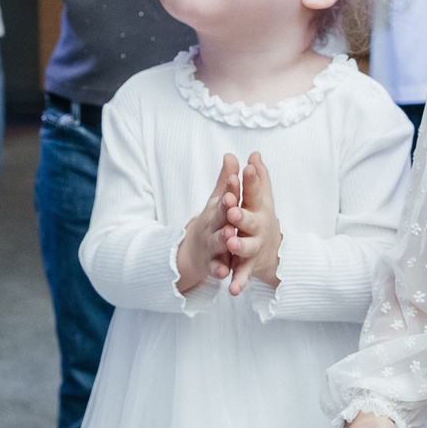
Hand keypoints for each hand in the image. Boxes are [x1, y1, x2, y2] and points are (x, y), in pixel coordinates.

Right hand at [174, 154, 241, 294]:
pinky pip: (215, 268)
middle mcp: (212, 225)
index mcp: (217, 209)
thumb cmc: (211, 221)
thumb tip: (231, 154)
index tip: (236, 177)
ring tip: (230, 236)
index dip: (231, 188)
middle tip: (234, 205)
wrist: (191, 252)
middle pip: (219, 217)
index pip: (225, 195)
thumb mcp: (217, 201)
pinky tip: (224, 273)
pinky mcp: (210, 265)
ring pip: (217, 242)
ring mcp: (210, 245)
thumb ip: (226, 181)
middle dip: (226, 211)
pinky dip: (219, 270)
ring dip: (223, 239)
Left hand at [221, 151, 282, 293]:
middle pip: (250, 220)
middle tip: (232, 210)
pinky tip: (232, 290)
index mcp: (258, 208)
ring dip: (238, 246)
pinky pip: (242, 274)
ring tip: (230, 244)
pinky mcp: (249, 266)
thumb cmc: (262, 219)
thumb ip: (258, 178)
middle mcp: (258, 227)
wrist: (275, 253)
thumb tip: (254, 153)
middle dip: (241, 215)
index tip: (247, 167)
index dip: (251, 180)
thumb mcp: (261, 199)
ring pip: (245, 248)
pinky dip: (238, 282)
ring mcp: (254, 247)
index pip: (255, 191)